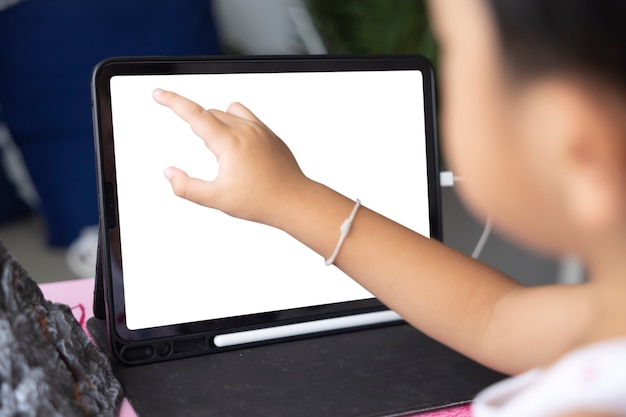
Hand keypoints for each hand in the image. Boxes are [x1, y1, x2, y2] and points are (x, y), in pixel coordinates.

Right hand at [153, 88, 308, 225]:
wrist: (294, 200)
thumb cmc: (260, 200)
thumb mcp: (216, 199)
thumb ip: (187, 187)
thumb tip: (170, 173)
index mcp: (229, 142)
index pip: (194, 114)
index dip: (173, 101)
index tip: (159, 94)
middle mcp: (245, 129)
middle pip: (210, 113)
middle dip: (198, 126)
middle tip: (209, 156)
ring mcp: (260, 129)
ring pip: (228, 112)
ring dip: (216, 122)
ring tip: (222, 151)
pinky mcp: (270, 134)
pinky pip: (246, 117)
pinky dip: (235, 124)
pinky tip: (238, 148)